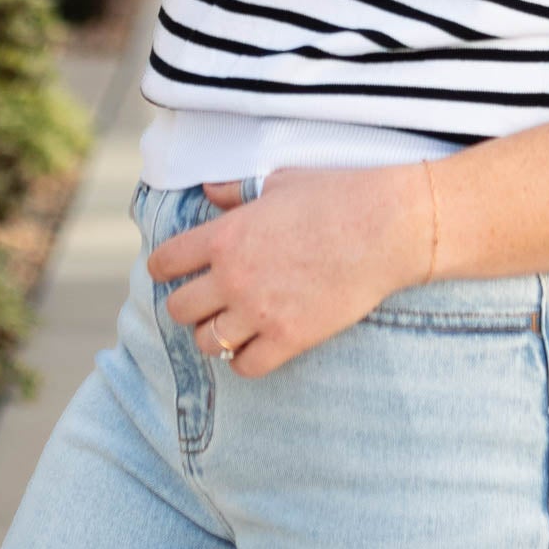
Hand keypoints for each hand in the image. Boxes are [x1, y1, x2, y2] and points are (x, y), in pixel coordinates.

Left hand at [146, 162, 431, 377]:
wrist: (385, 227)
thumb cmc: (335, 194)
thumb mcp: (279, 183)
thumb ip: (236, 192)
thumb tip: (209, 191)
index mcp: (227, 235)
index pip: (167, 261)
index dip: (162, 267)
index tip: (168, 270)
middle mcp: (234, 277)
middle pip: (179, 308)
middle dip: (187, 303)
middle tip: (204, 298)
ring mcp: (260, 312)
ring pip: (207, 341)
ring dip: (214, 333)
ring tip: (229, 323)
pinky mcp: (289, 338)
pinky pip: (245, 366)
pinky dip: (244, 358)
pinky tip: (255, 344)